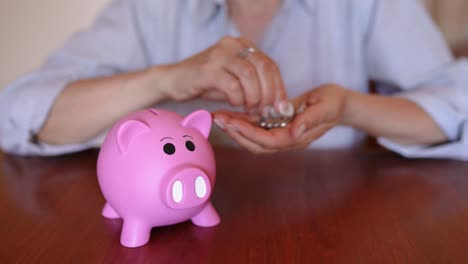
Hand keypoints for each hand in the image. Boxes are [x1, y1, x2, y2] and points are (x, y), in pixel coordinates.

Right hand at [160, 36, 286, 111]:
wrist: (173, 80)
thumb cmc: (206, 83)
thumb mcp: (235, 81)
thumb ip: (255, 86)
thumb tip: (278, 105)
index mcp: (242, 45)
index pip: (270, 64)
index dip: (278, 87)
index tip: (280, 107)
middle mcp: (232, 45)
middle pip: (263, 67)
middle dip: (269, 93)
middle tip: (267, 111)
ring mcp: (219, 55)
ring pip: (250, 75)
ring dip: (254, 96)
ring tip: (250, 109)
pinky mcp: (208, 69)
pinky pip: (232, 85)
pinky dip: (237, 98)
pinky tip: (234, 104)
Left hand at [212, 84, 349, 152]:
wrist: (339, 103)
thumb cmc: (333, 103)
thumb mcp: (325, 108)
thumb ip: (310, 121)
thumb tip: (293, 133)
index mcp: (296, 137)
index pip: (267, 140)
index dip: (248, 133)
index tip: (232, 123)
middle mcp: (285, 139)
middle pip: (255, 143)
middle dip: (235, 133)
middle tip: (217, 120)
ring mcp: (280, 133)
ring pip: (252, 137)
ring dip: (235, 128)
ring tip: (217, 117)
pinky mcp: (277, 125)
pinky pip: (256, 127)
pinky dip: (242, 122)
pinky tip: (230, 114)